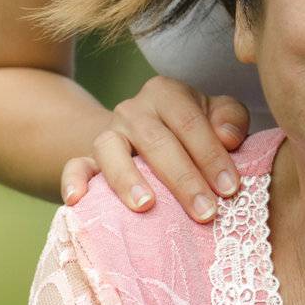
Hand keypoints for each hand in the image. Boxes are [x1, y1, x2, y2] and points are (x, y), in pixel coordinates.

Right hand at [61, 77, 249, 221]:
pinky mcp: (87, 158)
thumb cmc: (193, 131)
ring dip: (128, 179)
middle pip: (157, 141)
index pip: (191, 122)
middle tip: (205, 212)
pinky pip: (74, 166)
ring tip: (146, 205)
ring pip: (111, 150)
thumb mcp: (217, 116)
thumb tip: (228, 138)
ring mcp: (108, 133)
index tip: (230, 189)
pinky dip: (73, 181)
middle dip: (183, 179)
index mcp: (167, 93)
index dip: (212, 155)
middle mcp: (133, 109)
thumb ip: (231, 119)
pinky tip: (78, 201)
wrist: (147, 139)